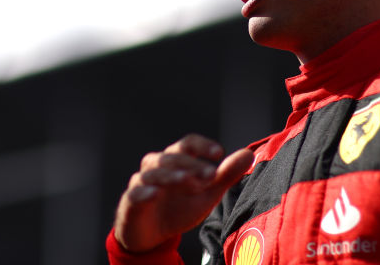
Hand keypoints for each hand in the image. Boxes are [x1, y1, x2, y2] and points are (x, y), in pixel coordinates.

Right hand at [113, 134, 253, 252]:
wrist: (153, 234)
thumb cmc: (179, 207)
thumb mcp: (206, 193)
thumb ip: (225, 175)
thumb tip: (248, 154)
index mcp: (176, 160)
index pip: (187, 144)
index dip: (202, 145)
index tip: (219, 153)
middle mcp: (157, 166)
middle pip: (172, 157)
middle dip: (191, 165)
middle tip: (210, 176)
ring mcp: (142, 182)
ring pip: (153, 172)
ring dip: (171, 175)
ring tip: (188, 182)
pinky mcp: (131, 201)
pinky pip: (135, 193)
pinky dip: (145, 192)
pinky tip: (155, 194)